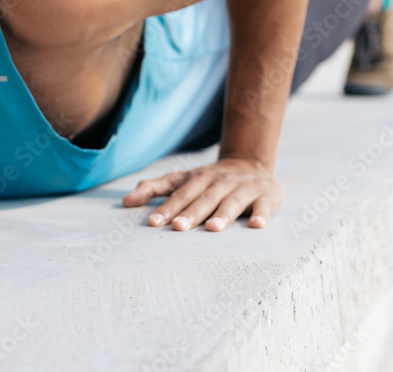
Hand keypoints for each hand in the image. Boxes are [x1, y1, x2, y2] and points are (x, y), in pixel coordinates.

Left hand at [121, 157, 283, 231]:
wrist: (252, 164)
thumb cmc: (210, 180)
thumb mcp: (183, 180)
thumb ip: (155, 188)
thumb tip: (125, 201)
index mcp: (199, 179)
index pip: (180, 194)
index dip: (166, 208)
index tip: (152, 222)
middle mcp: (221, 181)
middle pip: (204, 198)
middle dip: (191, 212)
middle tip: (178, 227)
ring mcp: (245, 188)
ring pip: (232, 201)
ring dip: (223, 214)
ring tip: (213, 228)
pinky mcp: (267, 195)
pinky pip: (265, 205)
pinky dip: (262, 214)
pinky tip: (256, 224)